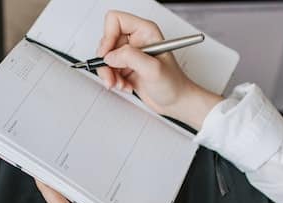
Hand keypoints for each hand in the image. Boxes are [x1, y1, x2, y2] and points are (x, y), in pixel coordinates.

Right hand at [96, 10, 223, 129]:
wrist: (176, 102)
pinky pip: (109, 69)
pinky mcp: (126, 67)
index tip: (107, 54)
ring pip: (106, 57)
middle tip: (112, 75)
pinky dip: (113, 80)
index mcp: (145, 31)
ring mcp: (131, 54)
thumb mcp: (153, 69)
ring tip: (120, 84)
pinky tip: (125, 86)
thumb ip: (130, 57)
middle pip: (107, 41)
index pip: (115, 20)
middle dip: (107, 61)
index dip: (108, 36)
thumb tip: (110, 56)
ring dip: (109, 74)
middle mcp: (137, 40)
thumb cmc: (174, 84)